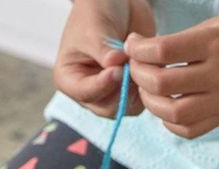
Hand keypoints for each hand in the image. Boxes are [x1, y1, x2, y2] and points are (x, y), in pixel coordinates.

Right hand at [54, 0, 154, 116]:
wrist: (116, 2)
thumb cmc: (95, 11)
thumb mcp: (94, 28)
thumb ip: (103, 50)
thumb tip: (115, 65)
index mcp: (70, 80)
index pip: (86, 95)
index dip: (104, 85)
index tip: (118, 68)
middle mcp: (89, 91)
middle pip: (108, 108)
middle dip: (123, 89)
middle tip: (133, 64)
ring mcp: (110, 92)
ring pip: (127, 107)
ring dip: (138, 87)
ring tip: (139, 61)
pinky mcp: (129, 88)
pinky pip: (142, 99)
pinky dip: (149, 86)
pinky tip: (148, 65)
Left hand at [125, 9, 218, 137]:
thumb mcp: (218, 24)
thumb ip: (184, 40)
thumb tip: (144, 53)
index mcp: (216, 43)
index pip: (164, 50)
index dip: (139, 49)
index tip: (133, 45)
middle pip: (163, 83)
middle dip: (139, 75)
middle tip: (135, 68)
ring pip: (173, 112)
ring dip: (151, 102)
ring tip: (147, 89)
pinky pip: (189, 130)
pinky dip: (170, 123)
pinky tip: (165, 109)